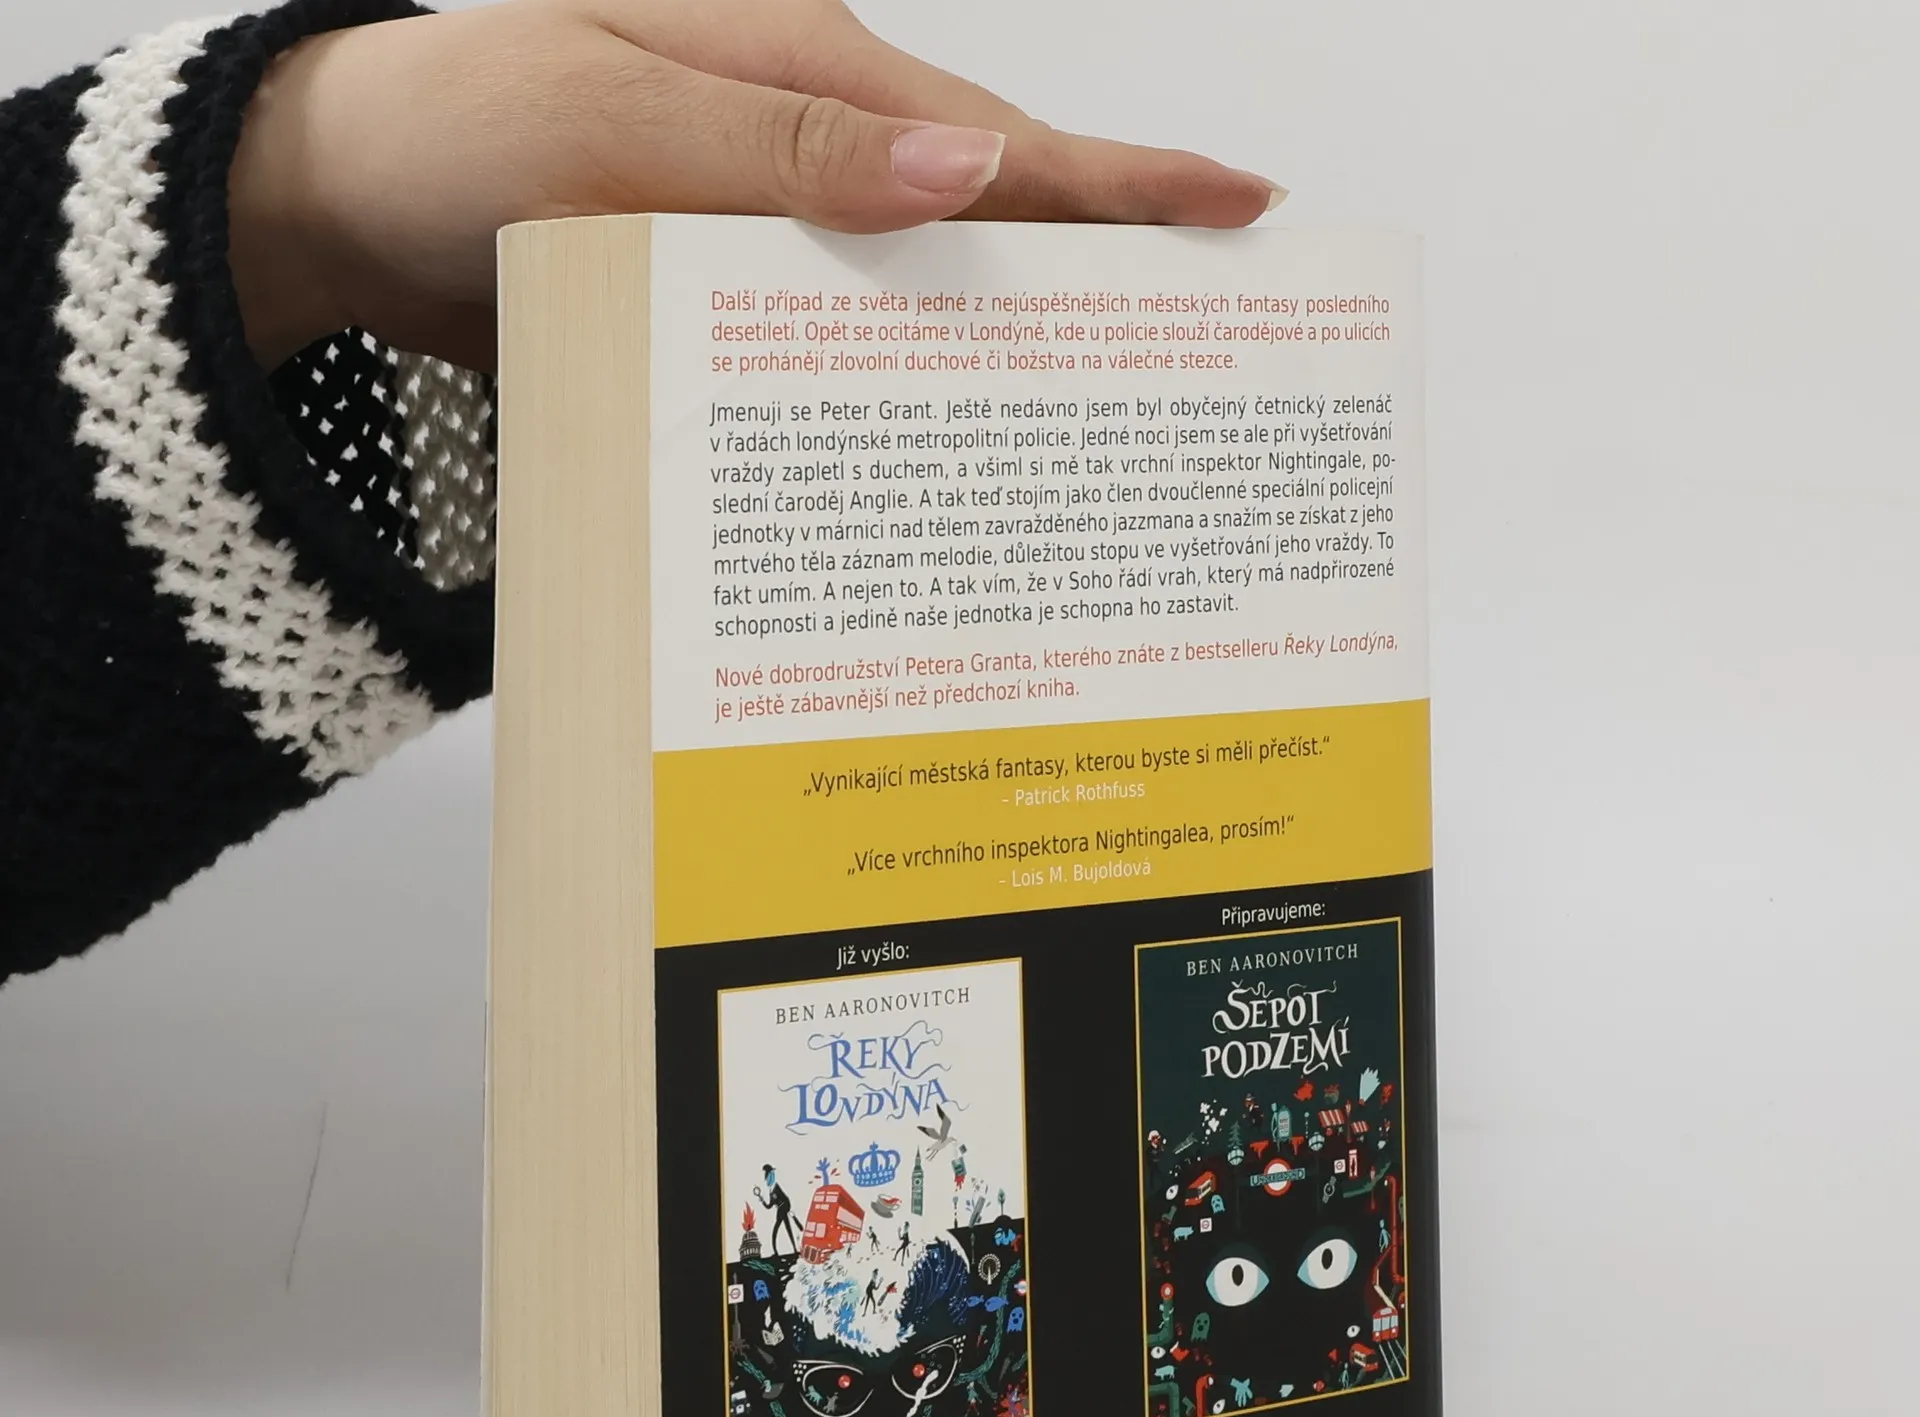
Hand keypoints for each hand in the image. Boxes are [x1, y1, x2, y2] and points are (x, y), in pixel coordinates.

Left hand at [228, 0, 1281, 370]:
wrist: (344, 205)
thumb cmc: (457, 130)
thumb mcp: (612, 115)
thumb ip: (785, 149)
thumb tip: (965, 173)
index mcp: (807, 74)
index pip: (998, 140)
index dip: (1125, 179)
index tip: (1243, 205)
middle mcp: (808, 150)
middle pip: (991, 218)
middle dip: (1105, 271)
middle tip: (1219, 336)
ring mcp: (774, 227)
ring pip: (926, 291)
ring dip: (1009, 345)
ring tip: (1112, 413)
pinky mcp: (732, 299)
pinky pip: (847, 342)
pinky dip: (904, 386)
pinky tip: (945, 438)